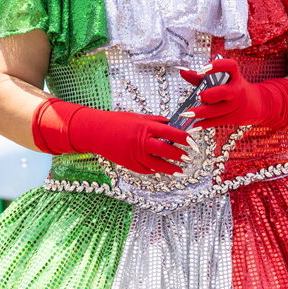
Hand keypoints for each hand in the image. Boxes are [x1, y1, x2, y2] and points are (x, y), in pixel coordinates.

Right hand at [33, 100, 189, 174]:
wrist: (95, 132)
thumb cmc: (116, 121)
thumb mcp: (137, 116)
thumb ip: (154, 121)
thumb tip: (171, 123)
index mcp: (145, 126)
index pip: (170, 133)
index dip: (183, 138)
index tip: (192, 142)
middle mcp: (141, 141)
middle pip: (166, 150)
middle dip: (179, 155)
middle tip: (188, 157)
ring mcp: (134, 154)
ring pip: (157, 165)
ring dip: (170, 168)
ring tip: (179, 171)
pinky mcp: (128, 163)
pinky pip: (145, 169)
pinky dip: (154, 170)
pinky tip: (160, 170)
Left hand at [179, 57, 287, 129]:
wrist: (255, 104)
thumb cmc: (231, 88)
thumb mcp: (221, 80)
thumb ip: (200, 77)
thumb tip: (183, 71)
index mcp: (235, 76)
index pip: (230, 66)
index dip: (217, 66)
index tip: (203, 68)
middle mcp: (237, 90)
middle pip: (226, 92)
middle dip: (211, 95)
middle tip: (199, 96)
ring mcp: (235, 105)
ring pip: (219, 111)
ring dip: (202, 112)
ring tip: (188, 113)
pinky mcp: (233, 118)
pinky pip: (217, 122)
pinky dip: (204, 124)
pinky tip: (194, 126)